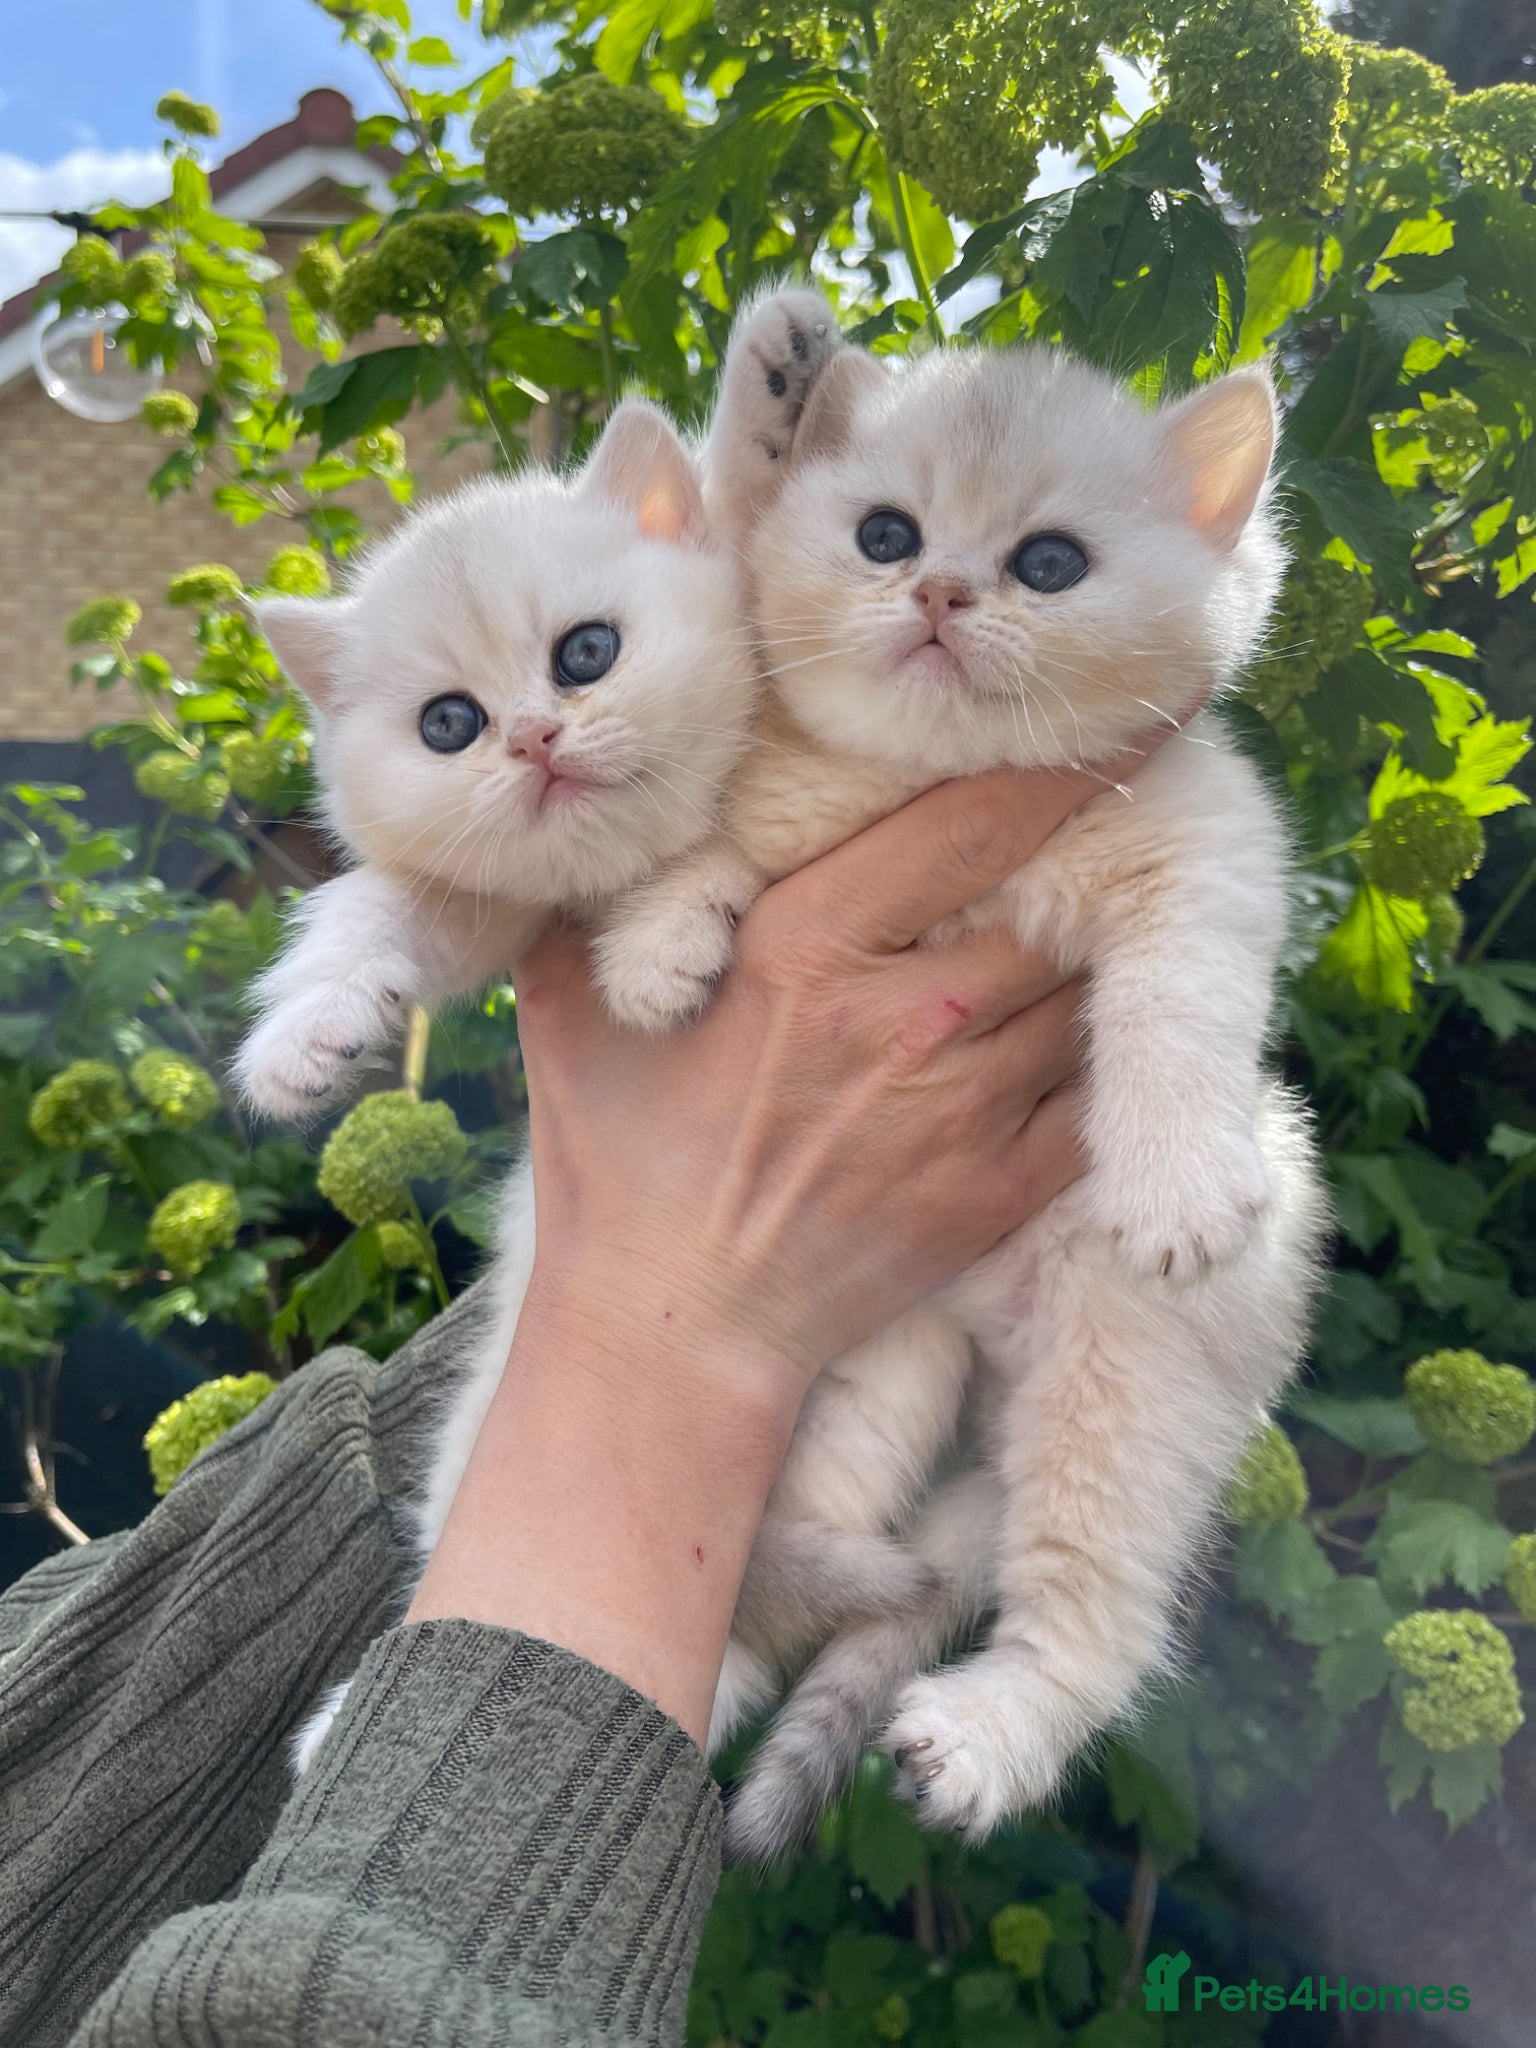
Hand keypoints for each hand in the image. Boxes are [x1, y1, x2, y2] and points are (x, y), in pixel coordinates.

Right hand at [408, 746, 1164, 1738]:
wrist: (672, 1329)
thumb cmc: (618, 1158)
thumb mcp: (572, 1007)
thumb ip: (604, 896)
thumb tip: (605, 809)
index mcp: (809, 946)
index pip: (976, 821)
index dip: (1065, 759)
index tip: (1128, 710)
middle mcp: (908, 1017)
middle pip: (1057, 905)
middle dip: (1097, 864)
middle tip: (1133, 825)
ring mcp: (964, 1109)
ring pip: (1090, 996)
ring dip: (1105, 959)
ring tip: (1127, 923)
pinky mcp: (999, 1191)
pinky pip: (1098, 1098)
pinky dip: (1113, 1058)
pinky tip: (1106, 1032)